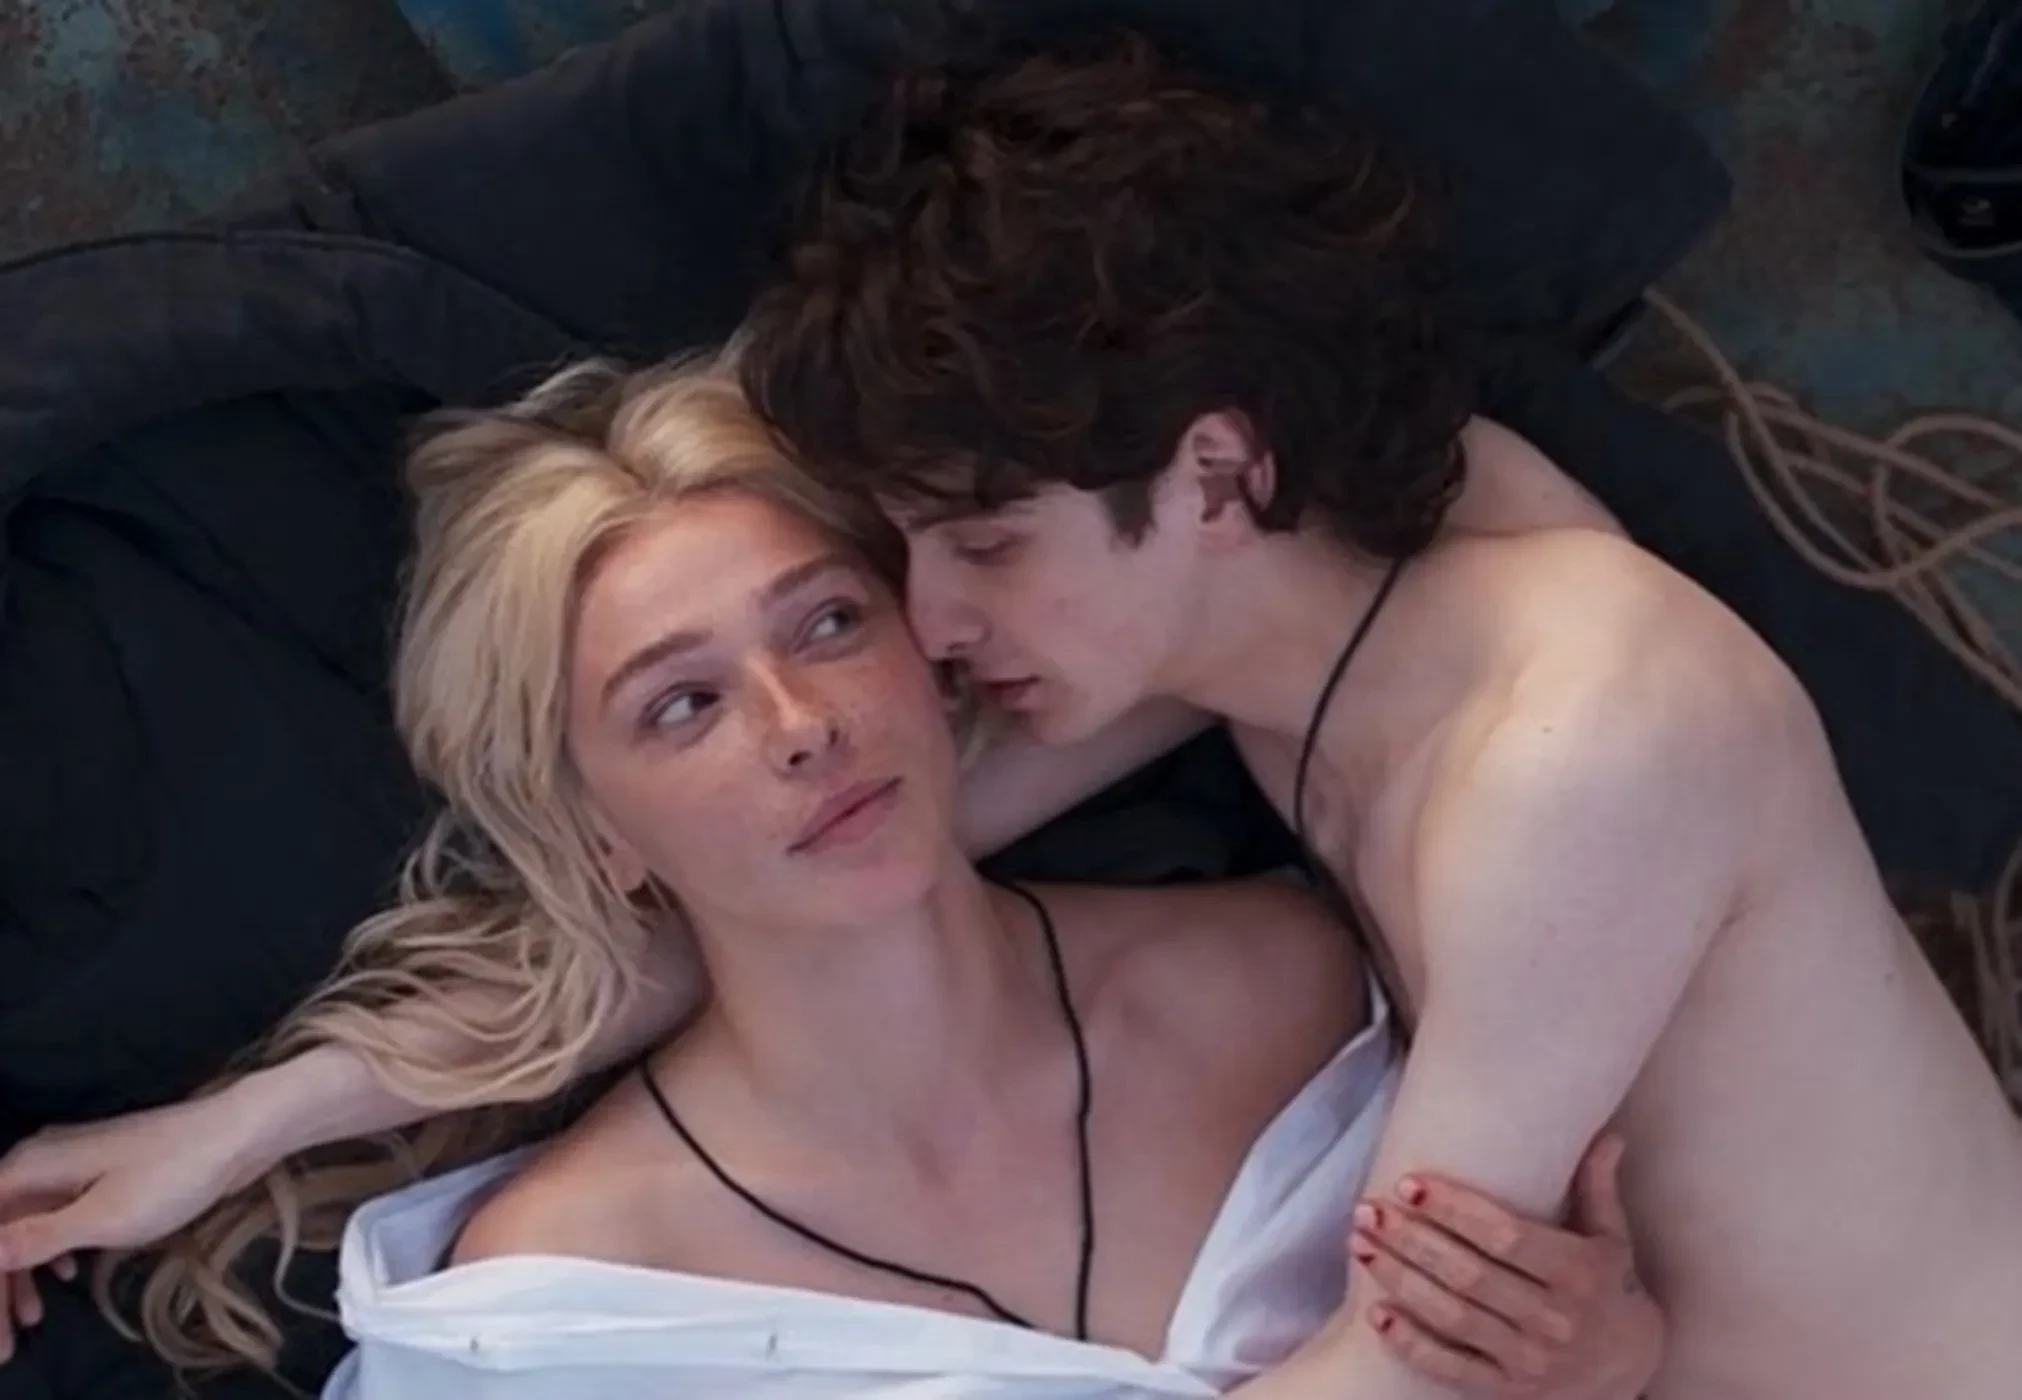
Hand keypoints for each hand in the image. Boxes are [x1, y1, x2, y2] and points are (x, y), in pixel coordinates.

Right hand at [0, 1086, 276, 1358]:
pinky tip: (66, 1274)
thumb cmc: (171, 1176)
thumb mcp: (102, 1218)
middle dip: (1, 1282)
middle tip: (9, 1334)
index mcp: (30, 1165)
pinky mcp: (103, 1172)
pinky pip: (59, 1214)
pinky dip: (54, 1248)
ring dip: (24, 1270)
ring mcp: (74, 1164)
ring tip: (34, 1317)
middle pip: (1, 1225)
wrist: (236, 1135)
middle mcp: (43, 1158)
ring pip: (28, 1222)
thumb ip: (36, 1237)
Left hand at [1351, 1134, 1662, 1397]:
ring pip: (1452, 1317)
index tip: (1409, 1184)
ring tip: (1359, 1244)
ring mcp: (1528, 1360)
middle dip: (1411, 1240)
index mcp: (1577, 1272)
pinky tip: (1375, 1312)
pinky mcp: (1506, 1390)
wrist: (1626, 1372)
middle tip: (1367, 1210)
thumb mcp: (1611, 1238)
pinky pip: (1450, 1368)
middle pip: (1468, 1275)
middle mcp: (1553, 1319)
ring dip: (1399, 1280)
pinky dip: (1410, 1344)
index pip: (1506, 1236)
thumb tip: (1607, 1134)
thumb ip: (1597, 1185)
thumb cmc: (1608, 1289)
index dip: (1454, 1210)